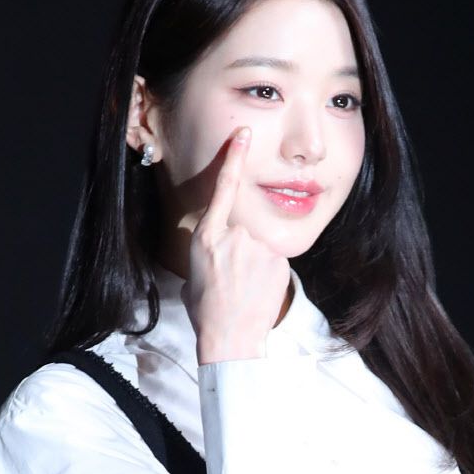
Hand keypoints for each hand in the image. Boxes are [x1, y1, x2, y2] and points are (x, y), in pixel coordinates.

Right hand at [184, 126, 291, 364]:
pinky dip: (266, 272)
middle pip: (241, 227)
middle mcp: (235, 235)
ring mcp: (259, 247)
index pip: (223, 188)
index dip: (233, 158)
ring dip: (252, 262)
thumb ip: (210, 250)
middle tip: (230, 278)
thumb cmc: (205, 310)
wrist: (232, 339)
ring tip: (243, 289)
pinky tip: (257, 292)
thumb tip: (220, 248)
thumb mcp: (194, 274)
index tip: (243, 134)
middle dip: (238, 249)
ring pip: (258, 244)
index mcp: (207, 237)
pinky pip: (272, 258)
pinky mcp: (280, 261)